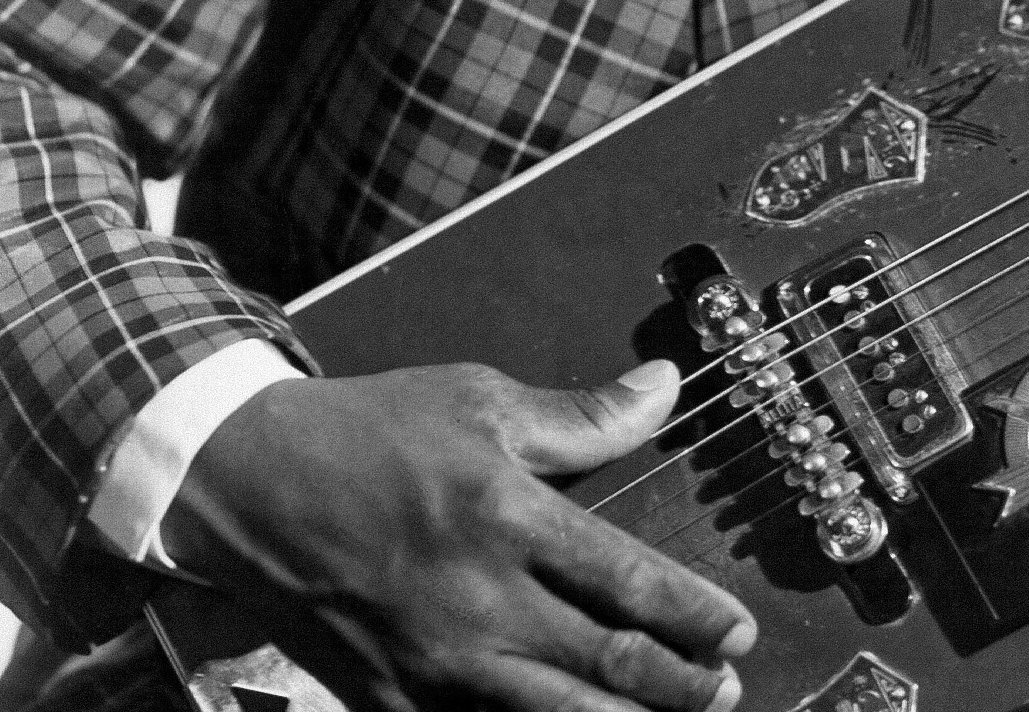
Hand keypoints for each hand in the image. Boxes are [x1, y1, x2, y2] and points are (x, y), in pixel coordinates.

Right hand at [162, 360, 756, 711]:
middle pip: (603, 664)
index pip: (625, 582)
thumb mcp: (482, 400)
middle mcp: (476, 601)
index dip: (695, 614)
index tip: (740, 631)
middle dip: (679, 686)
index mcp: (507, 518)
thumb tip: (669, 389)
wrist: (247, 485)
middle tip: (726, 691)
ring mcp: (430, 663)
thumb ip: (585, 416)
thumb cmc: (372, 432)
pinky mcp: (387, 700)